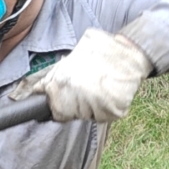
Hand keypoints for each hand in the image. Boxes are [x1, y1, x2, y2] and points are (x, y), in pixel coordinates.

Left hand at [12, 28, 152, 122]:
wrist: (130, 51)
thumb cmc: (100, 52)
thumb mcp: (73, 57)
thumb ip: (54, 76)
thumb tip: (37, 91)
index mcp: (63, 84)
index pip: (56, 111)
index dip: (61, 106)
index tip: (67, 100)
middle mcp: (78, 97)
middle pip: (73, 114)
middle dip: (77, 104)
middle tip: (89, 88)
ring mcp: (97, 106)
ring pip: (89, 116)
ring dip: (93, 106)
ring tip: (102, 87)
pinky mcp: (113, 112)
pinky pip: (105, 116)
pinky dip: (108, 108)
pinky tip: (111, 92)